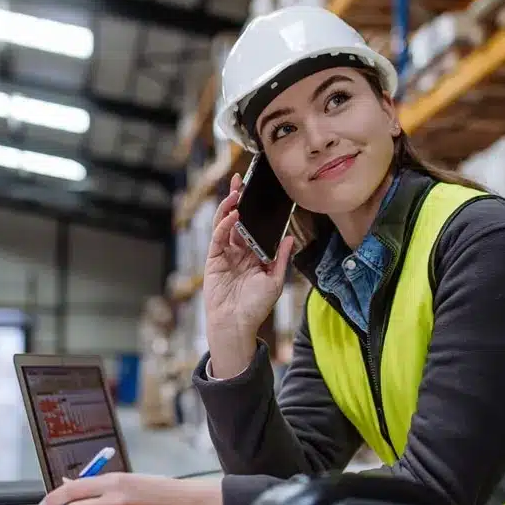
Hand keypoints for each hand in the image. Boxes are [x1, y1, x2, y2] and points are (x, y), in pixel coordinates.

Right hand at [204, 172, 293, 377]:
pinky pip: (218, 236)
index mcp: (254, 255)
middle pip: (238, 220)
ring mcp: (225, 253)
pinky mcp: (214, 258)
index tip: (261, 194)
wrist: (236, 324)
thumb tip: (290, 238)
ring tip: (236, 192)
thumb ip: (281, 259)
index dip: (256, 210)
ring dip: (230, 207)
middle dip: (239, 200)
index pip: (255, 226)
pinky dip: (224, 224)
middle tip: (241, 181)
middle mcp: (239, 251)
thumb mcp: (275, 281)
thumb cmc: (255, 307)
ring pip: (225, 224)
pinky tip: (233, 215)